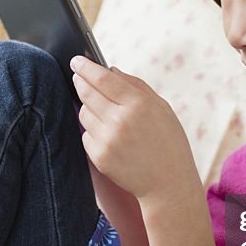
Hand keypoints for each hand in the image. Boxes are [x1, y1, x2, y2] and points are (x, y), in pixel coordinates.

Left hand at [70, 55, 199, 203]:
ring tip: (104, 112)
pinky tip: (110, 136)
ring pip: (84, 113)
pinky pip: (86, 135)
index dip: (86, 67)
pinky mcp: (99, 157)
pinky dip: (94, 131)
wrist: (169, 184)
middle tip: (78, 77)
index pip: (103, 78)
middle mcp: (121, 120)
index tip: (76, 60)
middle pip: (87, 92)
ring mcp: (108, 140)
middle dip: (80, 81)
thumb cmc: (168, 142)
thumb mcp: (162, 108)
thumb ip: (136, 85)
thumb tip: (110, 70)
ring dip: (88, 107)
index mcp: (139, 104)